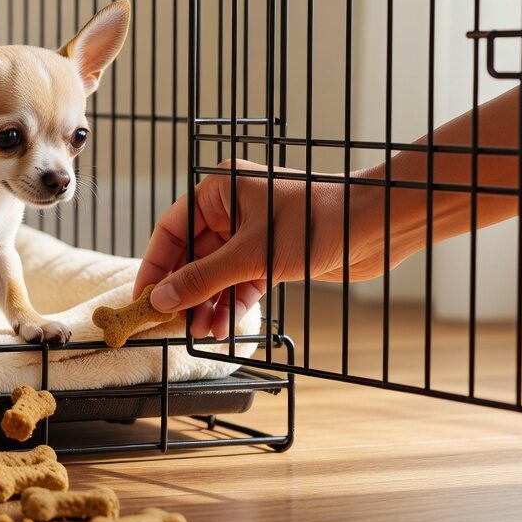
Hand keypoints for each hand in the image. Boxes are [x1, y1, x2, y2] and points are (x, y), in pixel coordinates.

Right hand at [133, 159, 404, 339]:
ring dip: (209, 302)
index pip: (171, 229)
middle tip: (174, 323)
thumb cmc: (319, 221)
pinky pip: (241, 280)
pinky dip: (234, 302)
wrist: (377, 225)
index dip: (155, 265)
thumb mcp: (253, 255)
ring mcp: (254, 231)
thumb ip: (204, 278)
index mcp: (220, 190)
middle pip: (193, 254)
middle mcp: (233, 207)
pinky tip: (226, 325)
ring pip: (217, 271)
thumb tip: (163, 298)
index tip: (144, 298)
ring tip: (202, 332)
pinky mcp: (273, 253)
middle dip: (186, 291)